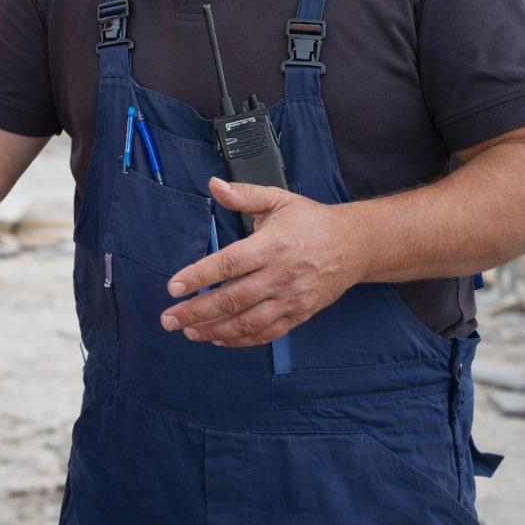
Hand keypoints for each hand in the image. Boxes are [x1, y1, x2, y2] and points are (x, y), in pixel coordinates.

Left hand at [159, 178, 366, 346]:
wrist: (356, 244)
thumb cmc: (313, 221)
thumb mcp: (279, 199)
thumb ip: (244, 194)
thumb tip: (215, 184)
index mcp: (272, 246)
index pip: (229, 264)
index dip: (199, 276)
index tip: (174, 286)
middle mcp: (280, 275)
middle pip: (233, 298)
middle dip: (197, 312)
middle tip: (169, 319)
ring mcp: (290, 298)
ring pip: (248, 322)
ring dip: (215, 330)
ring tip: (189, 332)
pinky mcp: (299, 314)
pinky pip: (267, 333)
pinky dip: (242, 340)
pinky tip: (219, 339)